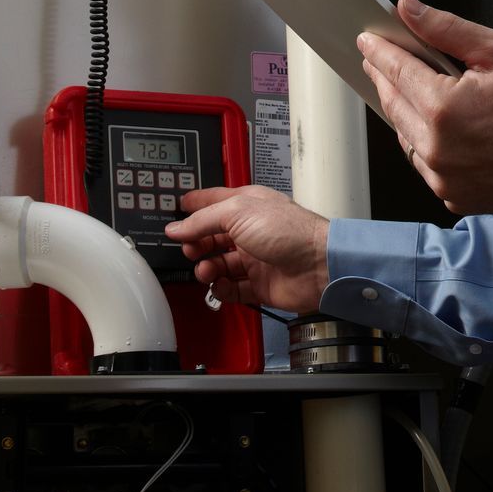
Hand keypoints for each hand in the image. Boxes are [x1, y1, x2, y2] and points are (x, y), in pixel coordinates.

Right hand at [165, 185, 329, 313]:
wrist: (318, 265)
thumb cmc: (290, 231)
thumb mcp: (238, 213)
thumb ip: (203, 220)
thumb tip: (177, 227)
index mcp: (247, 206)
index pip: (213, 202)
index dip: (193, 206)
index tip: (174, 212)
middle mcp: (250, 230)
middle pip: (212, 236)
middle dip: (196, 243)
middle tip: (190, 249)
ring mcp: (255, 258)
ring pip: (220, 265)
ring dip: (207, 268)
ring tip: (206, 270)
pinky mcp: (259, 284)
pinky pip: (232, 289)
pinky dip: (221, 289)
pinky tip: (219, 286)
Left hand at [358, 0, 492, 216]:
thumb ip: (447, 30)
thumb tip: (409, 10)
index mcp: (443, 109)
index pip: (396, 70)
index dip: (379, 51)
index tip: (369, 41)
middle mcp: (437, 149)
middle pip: (394, 104)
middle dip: (385, 78)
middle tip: (380, 60)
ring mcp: (444, 178)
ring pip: (406, 137)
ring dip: (404, 112)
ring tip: (411, 90)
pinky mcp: (454, 197)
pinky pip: (426, 166)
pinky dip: (426, 144)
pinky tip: (438, 128)